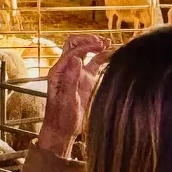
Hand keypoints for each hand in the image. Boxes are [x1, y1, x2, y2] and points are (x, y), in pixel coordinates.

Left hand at [37, 34, 107, 157]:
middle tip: (103, 42)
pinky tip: (112, 55)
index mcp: (58, 72)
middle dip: (88, 40)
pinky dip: (103, 57)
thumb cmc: (61, 117)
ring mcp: (77, 74)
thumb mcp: (66, 99)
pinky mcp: (86, 80)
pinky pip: (94, 64)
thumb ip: (71, 78)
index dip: (87, 46)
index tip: (100, 46)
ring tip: (109, 44)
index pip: (73, 51)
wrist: (63, 130)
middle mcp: (67, 69)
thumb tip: (76, 58)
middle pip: (75, 45)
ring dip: (96, 46)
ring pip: (86, 53)